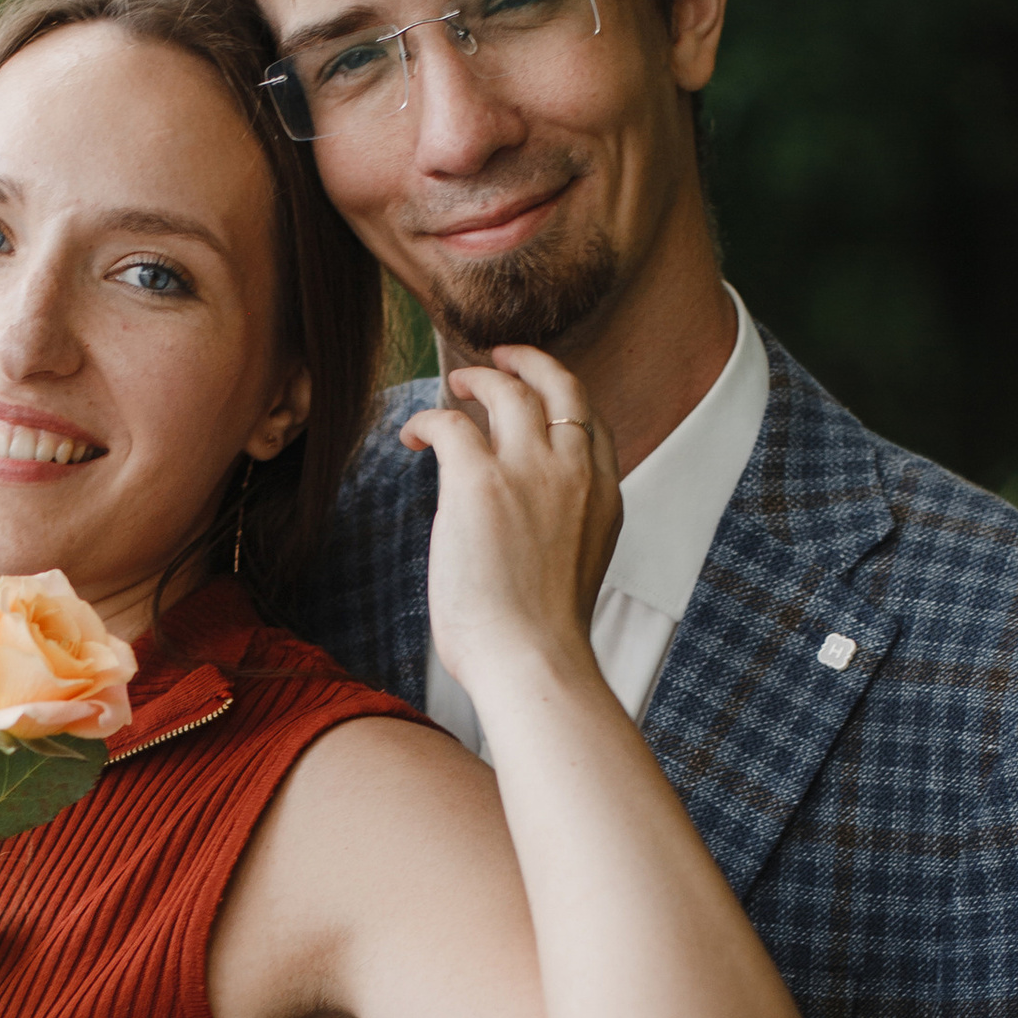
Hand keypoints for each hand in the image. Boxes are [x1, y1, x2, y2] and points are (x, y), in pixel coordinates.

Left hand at [402, 342, 619, 690]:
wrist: (532, 660)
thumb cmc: (543, 640)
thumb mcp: (577, 569)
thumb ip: (563, 530)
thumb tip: (526, 528)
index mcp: (605, 495)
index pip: (590, 422)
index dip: (559, 400)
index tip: (535, 397)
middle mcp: (576, 470)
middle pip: (559, 385)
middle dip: (528, 362)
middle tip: (499, 358)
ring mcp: (530, 470)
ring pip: (507, 389)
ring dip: (476, 379)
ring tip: (452, 386)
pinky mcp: (479, 479)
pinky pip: (450, 423)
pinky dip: (427, 420)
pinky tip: (412, 436)